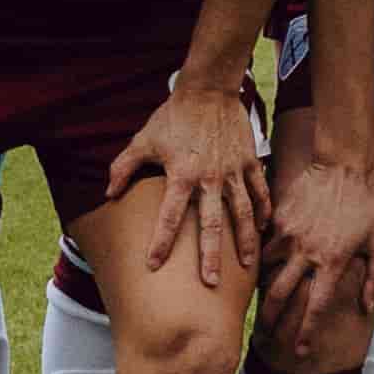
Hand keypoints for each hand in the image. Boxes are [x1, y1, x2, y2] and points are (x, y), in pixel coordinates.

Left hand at [108, 81, 271, 288]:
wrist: (208, 89)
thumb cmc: (173, 116)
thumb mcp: (143, 140)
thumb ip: (123, 167)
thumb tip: (108, 193)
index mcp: (182, 175)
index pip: (168, 217)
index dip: (159, 243)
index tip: (153, 266)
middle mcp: (210, 178)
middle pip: (212, 225)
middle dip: (211, 256)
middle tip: (210, 283)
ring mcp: (233, 171)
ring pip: (243, 213)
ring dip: (245, 241)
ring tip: (247, 265)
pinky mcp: (249, 161)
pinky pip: (260, 191)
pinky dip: (264, 211)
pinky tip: (264, 228)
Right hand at [260, 153, 373, 341]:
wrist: (342, 165)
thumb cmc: (364, 206)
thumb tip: (369, 307)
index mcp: (334, 262)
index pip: (315, 307)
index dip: (306, 333)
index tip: (300, 351)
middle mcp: (308, 253)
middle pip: (279, 297)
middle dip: (270, 321)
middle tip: (266, 336)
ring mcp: (289, 237)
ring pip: (267, 273)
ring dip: (263, 292)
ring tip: (262, 307)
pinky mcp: (278, 221)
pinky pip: (266, 248)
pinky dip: (263, 263)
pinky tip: (261, 272)